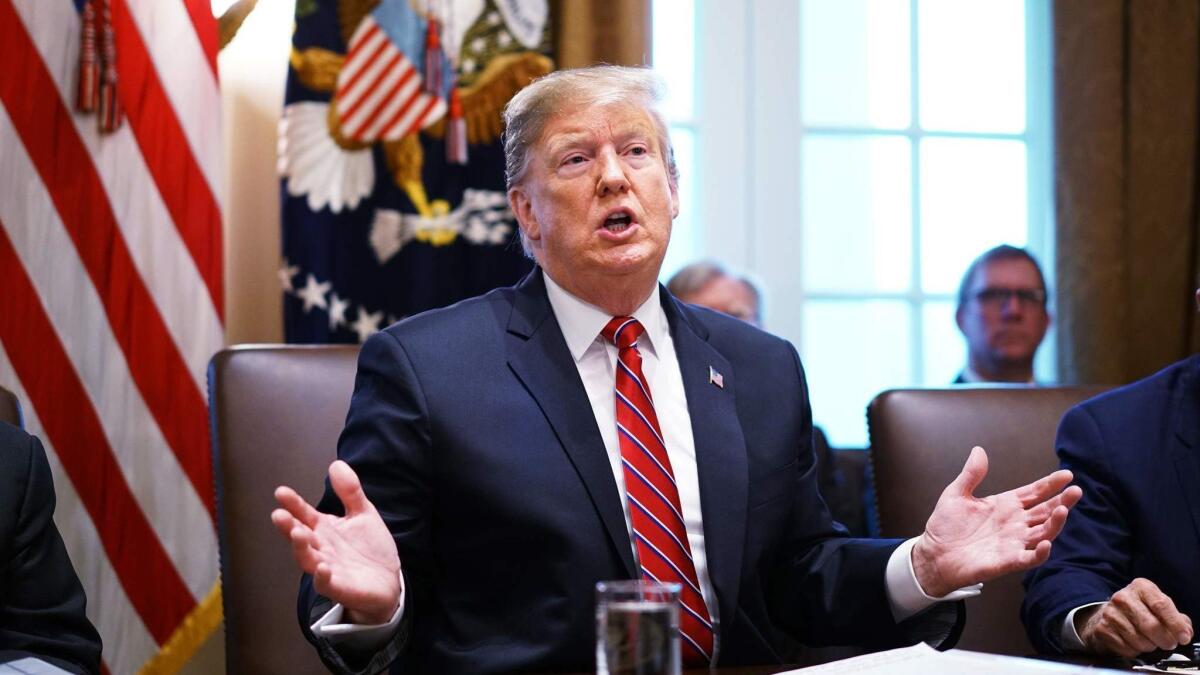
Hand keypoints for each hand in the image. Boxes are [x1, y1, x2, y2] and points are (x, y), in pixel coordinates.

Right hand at [271, 460, 401, 623]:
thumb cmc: (370, 548)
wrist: (388, 581)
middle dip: (288, 526)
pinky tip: (322, 566)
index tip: (281, 491)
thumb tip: (336, 463)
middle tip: (278, 514)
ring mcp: (327, 568)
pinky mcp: (339, 587)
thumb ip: (350, 491)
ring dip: (300, 547)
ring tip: (297, 533)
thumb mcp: (362, 514)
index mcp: (324, 529)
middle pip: (300, 536)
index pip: (304, 514)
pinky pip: (326, 583)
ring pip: (307, 559)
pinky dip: (322, 576)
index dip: (293, 504)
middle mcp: (321, 548)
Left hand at [911, 446, 1081, 596]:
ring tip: (1064, 510)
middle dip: (1062, 501)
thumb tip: (979, 450)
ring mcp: (1013, 542)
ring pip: (1043, 533)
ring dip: (1055, 523)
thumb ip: (971, 474)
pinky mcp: (1007, 561)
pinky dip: (1039, 553)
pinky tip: (1046, 544)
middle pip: (1045, 511)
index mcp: (1006, 505)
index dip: (1050, 484)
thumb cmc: (946, 526)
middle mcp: (1015, 523)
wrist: (933, 554)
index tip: (1067, 474)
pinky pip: (1029, 558)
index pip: (1035, 492)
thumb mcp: (957, 494)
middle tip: (1076, 490)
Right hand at [1076, 579, 1192, 656]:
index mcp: (1141, 587)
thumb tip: (1185, 632)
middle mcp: (1123, 597)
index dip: (1176, 624)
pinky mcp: (1102, 628)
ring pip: (1140, 640)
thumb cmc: (1140, 611)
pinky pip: (1127, 648)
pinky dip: (1135, 651)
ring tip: (1148, 641)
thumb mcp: (1159, 607)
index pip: (1161, 605)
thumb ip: (1177, 618)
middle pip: (1151, 625)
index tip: (1184, 637)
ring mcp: (1110, 613)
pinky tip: (1134, 643)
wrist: (1110, 615)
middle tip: (1169, 643)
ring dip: (1150, 646)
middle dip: (1165, 640)